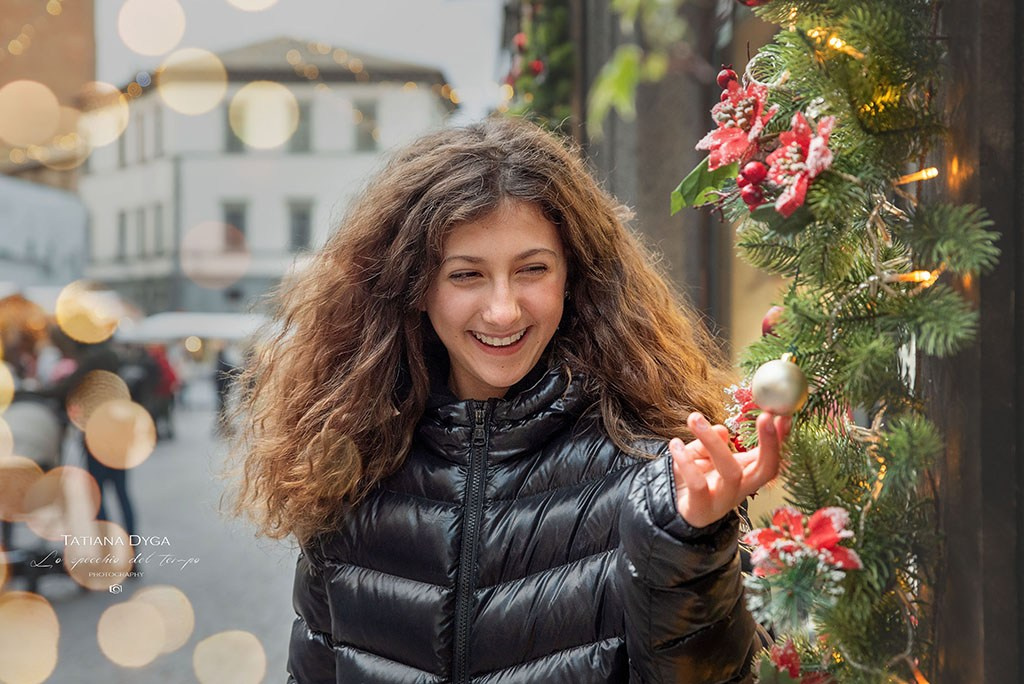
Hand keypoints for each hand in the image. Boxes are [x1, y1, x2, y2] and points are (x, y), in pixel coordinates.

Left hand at [670, 411, 790, 528]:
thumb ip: (712, 441)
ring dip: (714, 442)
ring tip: (695, 418)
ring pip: (731, 473)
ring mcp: (723, 500)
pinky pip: (698, 484)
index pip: (771, 456)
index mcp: (746, 473)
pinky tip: (675, 444)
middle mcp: (741, 487)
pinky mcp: (701, 508)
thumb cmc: (693, 477)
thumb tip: (722, 431)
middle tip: (765, 417)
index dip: (780, 438)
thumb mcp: (702, 454)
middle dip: (770, 444)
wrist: (672, 508)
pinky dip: (686, 461)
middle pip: (766, 470)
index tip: (782, 415)